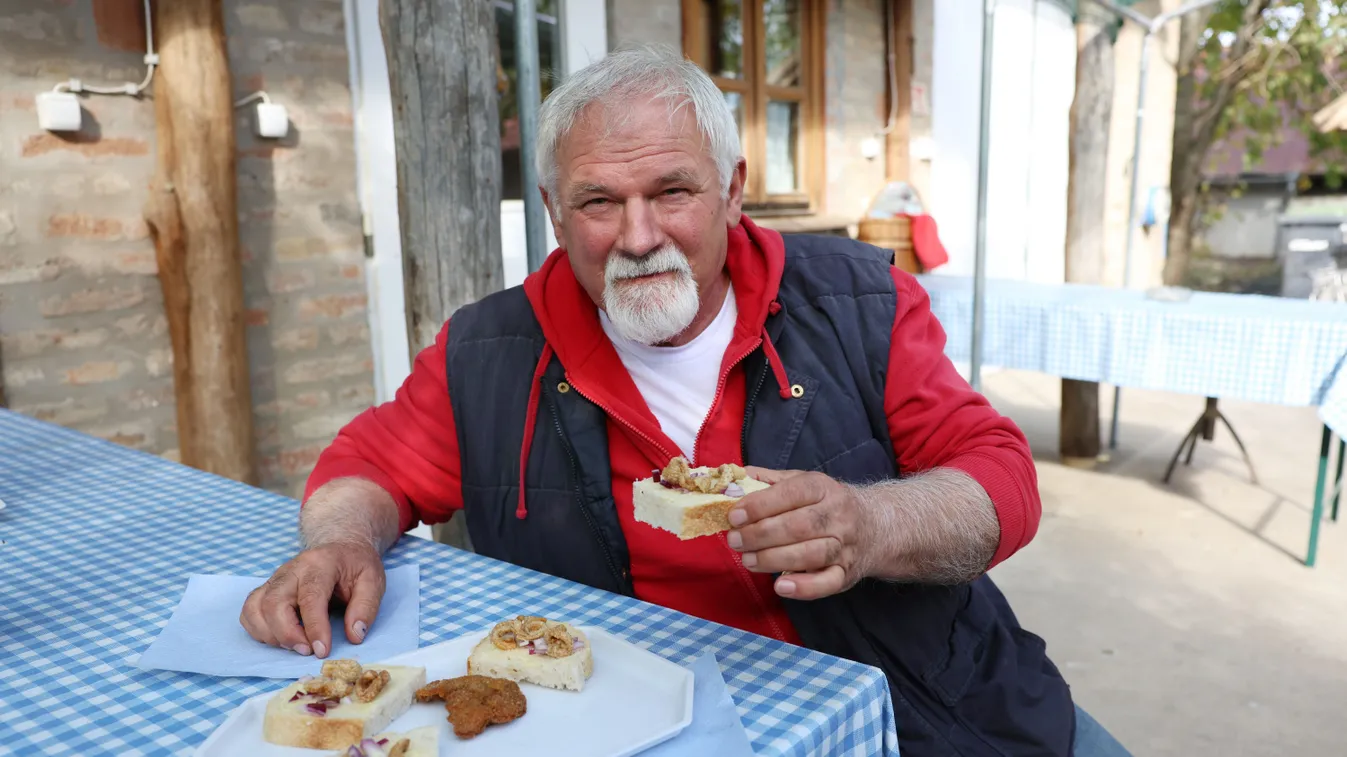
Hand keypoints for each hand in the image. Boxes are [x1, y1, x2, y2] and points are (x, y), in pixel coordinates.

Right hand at [239, 542, 385, 658]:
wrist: (340, 547)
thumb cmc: (355, 566)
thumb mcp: (373, 580)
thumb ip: (366, 607)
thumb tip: (355, 636)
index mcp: (320, 564)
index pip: (310, 597)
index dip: (314, 627)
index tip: (322, 651)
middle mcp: (291, 570)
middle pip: (274, 604)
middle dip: (288, 635)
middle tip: (308, 651)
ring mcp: (275, 579)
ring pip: (255, 608)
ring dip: (271, 635)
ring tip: (296, 646)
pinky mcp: (266, 590)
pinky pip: (249, 611)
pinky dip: (259, 630)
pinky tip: (280, 638)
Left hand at [726, 468, 874, 599]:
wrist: (875, 527)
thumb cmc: (825, 504)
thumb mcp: (802, 482)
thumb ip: (768, 481)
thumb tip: (733, 481)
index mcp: (823, 488)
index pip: (791, 493)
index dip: (760, 505)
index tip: (734, 516)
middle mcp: (838, 515)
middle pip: (798, 526)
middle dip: (760, 534)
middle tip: (735, 540)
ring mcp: (844, 546)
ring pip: (810, 554)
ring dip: (774, 559)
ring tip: (748, 560)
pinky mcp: (846, 573)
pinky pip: (827, 583)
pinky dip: (804, 587)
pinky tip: (781, 586)